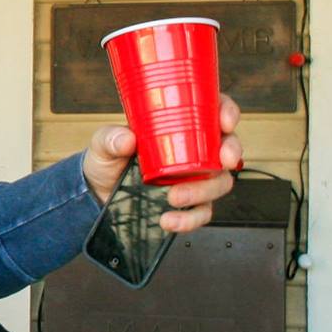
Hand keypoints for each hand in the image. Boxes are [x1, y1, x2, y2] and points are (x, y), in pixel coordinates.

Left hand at [81, 92, 244, 233]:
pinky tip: (169, 220)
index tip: (225, 122)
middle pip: (227, 147)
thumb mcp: (104, 143)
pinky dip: (189, 219)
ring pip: (220, 182)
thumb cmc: (109, 158)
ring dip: (204, 190)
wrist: (99, 192)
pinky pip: (201, 213)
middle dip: (232, 152)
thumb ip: (110, 138)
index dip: (227, 112)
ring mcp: (195, 178)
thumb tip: (126, 139)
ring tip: (174, 196)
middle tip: (222, 160)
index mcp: (181, 127)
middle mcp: (195, 152)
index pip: (213, 111)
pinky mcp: (189, 204)